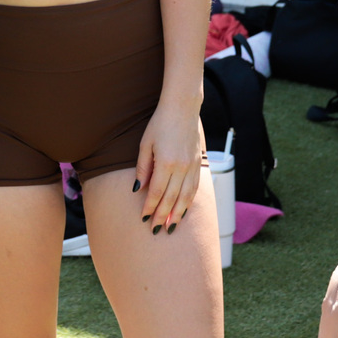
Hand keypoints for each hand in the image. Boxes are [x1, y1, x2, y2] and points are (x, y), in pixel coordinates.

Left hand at [135, 100, 205, 232]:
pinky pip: (194, 188)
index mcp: (166, 162)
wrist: (182, 108)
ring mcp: (192, 166)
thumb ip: (143, 168)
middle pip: (171, 198)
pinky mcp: (199, 164)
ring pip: (186, 197)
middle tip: (156, 230)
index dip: (150, 207)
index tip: (144, 219)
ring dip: (178, 214)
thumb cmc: (160, 123)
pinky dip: (189, 202)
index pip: (157, 192)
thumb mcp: (145, 144)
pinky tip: (183, 210)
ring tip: (171, 227)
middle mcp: (182, 167)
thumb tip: (138, 190)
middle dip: (163, 216)